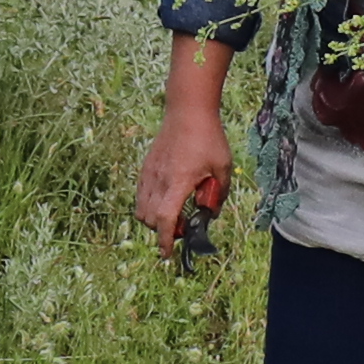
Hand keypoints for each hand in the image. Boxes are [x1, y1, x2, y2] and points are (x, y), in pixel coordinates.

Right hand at [132, 95, 234, 240]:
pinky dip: (149, 205)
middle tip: (182, 226)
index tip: (167, 253)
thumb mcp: (224, 167)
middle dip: (162, 230)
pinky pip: (140, 195)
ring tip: (174, 211)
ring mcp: (149, 173)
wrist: (187, 110)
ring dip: (154, 218)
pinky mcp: (146, 167)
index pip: (164, 218)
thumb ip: (218, 194)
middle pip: (149, 219)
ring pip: (141, 209)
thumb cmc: (208, 138)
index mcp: (179, 182)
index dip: (164, 240)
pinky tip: (166, 197)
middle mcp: (159, 180)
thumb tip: (210, 213)